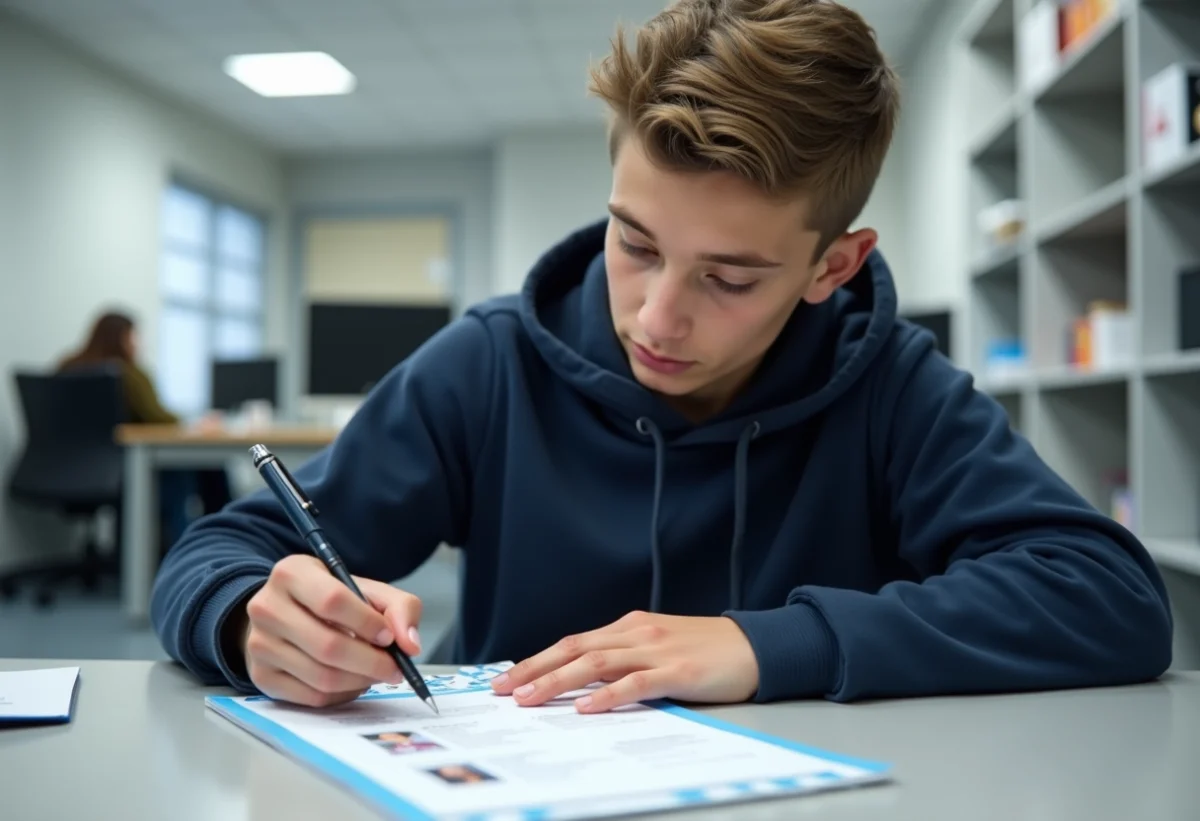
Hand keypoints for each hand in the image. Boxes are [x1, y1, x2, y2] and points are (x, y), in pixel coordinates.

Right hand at [241, 555, 422, 706]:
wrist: (285, 613)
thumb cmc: (330, 599)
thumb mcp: (367, 590)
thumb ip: (399, 608)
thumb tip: (409, 644)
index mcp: (292, 573)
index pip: (332, 601)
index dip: (367, 623)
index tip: (389, 637)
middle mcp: (267, 607)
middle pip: (328, 646)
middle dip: (371, 662)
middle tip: (394, 668)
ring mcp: (259, 645)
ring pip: (321, 676)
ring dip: (360, 681)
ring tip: (376, 673)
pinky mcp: (261, 676)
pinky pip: (311, 697)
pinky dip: (343, 695)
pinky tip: (354, 682)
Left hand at [490, 611, 758, 712]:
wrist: (757, 645)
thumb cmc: (708, 650)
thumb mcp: (659, 647)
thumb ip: (626, 659)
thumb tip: (585, 683)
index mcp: (630, 627)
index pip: (573, 642)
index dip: (538, 660)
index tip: (508, 679)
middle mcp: (637, 633)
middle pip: (575, 649)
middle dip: (534, 670)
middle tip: (503, 691)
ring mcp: (657, 650)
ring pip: (596, 663)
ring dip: (558, 682)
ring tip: (530, 699)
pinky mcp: (678, 670)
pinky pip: (636, 682)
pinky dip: (608, 694)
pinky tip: (587, 706)